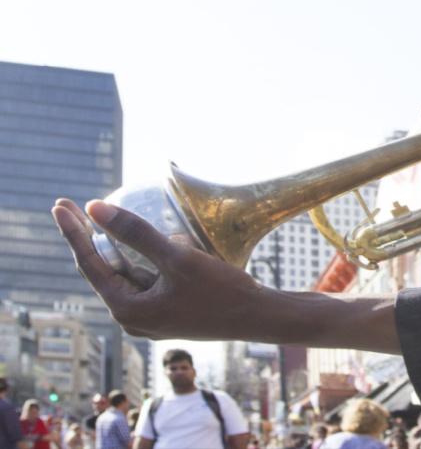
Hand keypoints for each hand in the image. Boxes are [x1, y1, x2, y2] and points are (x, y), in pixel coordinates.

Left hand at [51, 198, 270, 340]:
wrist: (257, 317)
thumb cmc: (220, 290)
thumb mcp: (178, 258)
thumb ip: (136, 233)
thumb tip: (95, 209)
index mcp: (127, 308)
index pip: (89, 263)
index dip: (73, 232)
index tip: (60, 205)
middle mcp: (132, 317)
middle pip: (103, 269)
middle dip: (88, 237)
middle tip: (71, 207)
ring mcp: (149, 316)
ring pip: (125, 273)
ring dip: (117, 247)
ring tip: (103, 221)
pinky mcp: (166, 311)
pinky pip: (145, 279)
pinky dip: (140, 258)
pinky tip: (149, 242)